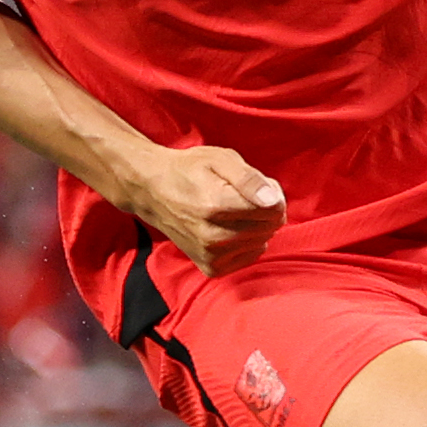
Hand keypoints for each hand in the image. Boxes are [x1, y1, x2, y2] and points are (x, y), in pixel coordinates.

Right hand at [122, 143, 286, 277]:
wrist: (153, 192)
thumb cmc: (189, 171)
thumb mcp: (220, 158)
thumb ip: (249, 178)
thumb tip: (272, 201)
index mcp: (215, 205)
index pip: (273, 209)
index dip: (271, 192)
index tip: (257, 185)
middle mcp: (213, 236)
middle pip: (270, 226)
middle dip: (266, 208)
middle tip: (243, 195)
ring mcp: (210, 255)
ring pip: (262, 241)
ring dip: (257, 224)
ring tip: (234, 209)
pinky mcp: (211, 267)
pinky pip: (251, 255)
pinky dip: (248, 241)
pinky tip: (231, 227)